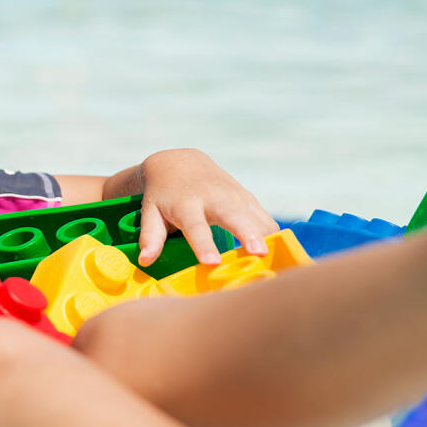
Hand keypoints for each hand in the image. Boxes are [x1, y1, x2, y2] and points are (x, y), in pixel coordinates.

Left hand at [136, 149, 278, 266]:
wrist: (178, 163)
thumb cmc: (162, 196)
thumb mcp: (150, 212)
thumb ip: (150, 237)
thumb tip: (145, 261)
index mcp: (186, 205)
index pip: (195, 226)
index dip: (203, 244)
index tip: (211, 262)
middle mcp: (213, 198)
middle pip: (233, 216)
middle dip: (247, 234)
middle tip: (259, 253)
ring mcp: (233, 196)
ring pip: (255, 216)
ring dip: (267, 236)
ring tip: (279, 257)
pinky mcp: (247, 198)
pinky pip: (264, 217)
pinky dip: (273, 233)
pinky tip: (282, 250)